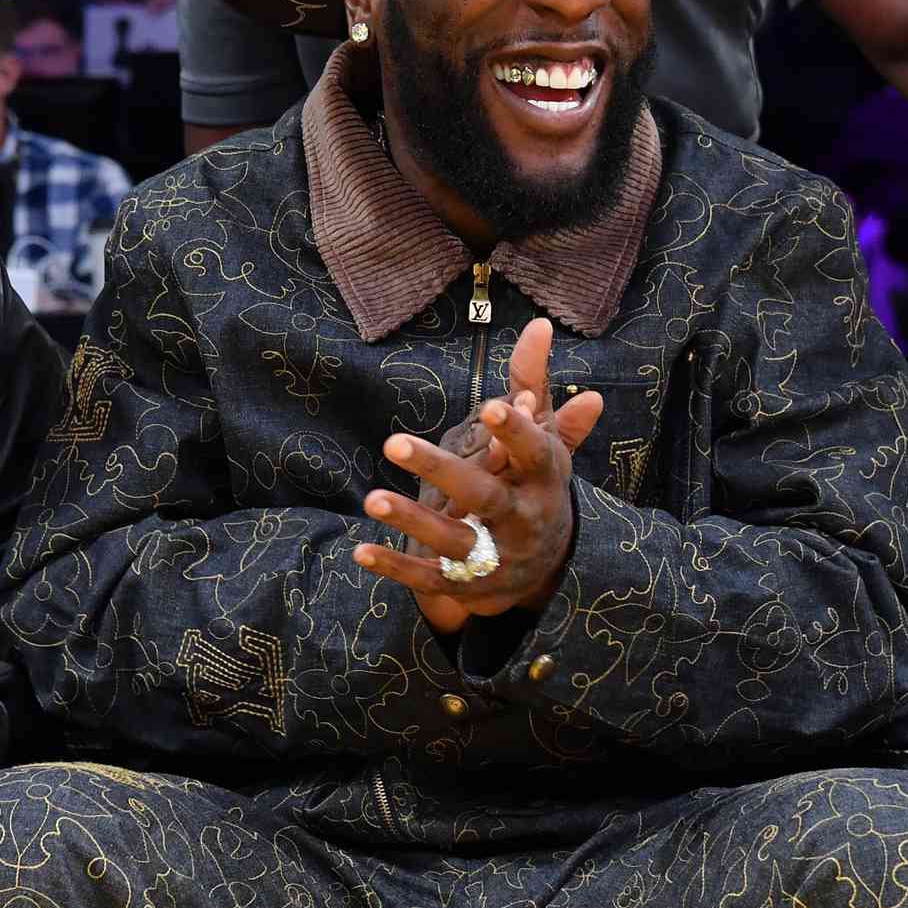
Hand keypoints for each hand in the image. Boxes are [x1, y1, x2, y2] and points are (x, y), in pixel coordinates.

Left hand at [352, 319, 602, 631]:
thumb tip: (539, 324)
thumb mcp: (542, 436)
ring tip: (372, 499)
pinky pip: (429, 578)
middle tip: (392, 441)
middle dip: (441, 470)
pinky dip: (396, 567)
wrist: (547, 568)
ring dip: (412, 521)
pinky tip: (360, 551)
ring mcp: (494, 556)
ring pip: (453, 541)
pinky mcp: (466, 584)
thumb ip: (534, 383)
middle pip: (483, 496)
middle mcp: (522, 520)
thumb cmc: (535, 482)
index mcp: (544, 480)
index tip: (488, 406)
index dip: (514, 432)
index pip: (534, 453)